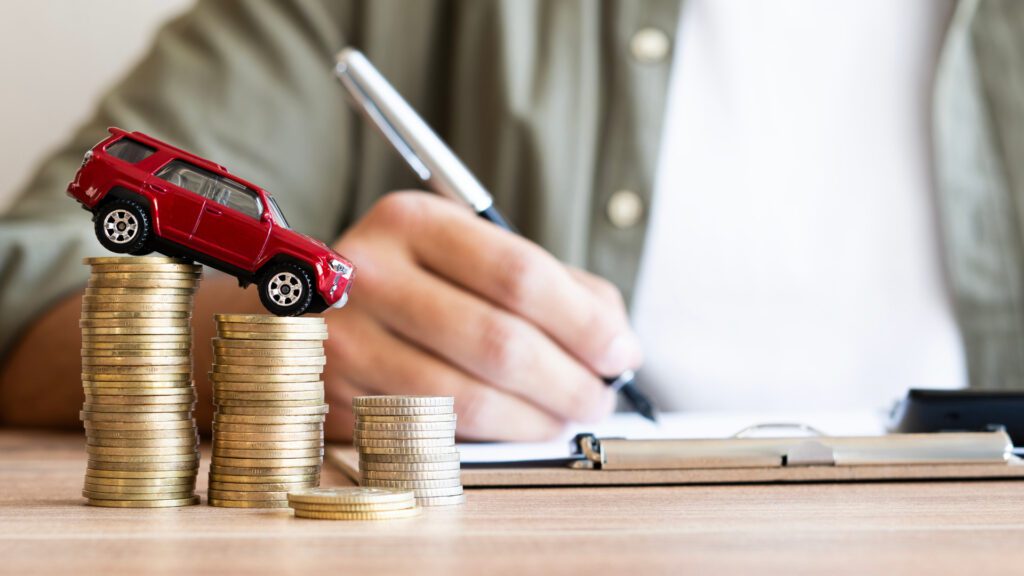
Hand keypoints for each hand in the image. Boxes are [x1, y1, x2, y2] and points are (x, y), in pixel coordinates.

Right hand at [321, 192, 642, 440]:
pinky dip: (491, 439)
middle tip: (600, 395)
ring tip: (566, 417)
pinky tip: (516, 430)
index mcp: (412, 221)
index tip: (620, 351)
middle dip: (569, 380)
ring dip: (537, 420)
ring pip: (468, 398)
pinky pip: (434, 433)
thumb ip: (551, 285)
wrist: (310, 312)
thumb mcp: (471, 253)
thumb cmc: (414, 283)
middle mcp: (370, 274)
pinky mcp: (337, 400)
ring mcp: (345, 341)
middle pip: (499, 341)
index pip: (518, 274)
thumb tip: (615, 343)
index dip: (583, 322)